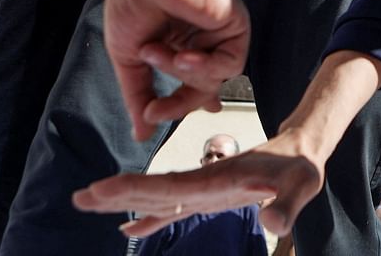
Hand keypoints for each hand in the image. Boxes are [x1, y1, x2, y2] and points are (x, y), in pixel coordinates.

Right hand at [73, 128, 323, 237]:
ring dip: (126, 201)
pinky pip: (173, 209)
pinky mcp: (210, 197)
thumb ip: (286, 206)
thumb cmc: (300, 169)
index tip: (101, 189)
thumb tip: (273, 225)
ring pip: (157, 197)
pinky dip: (150, 217)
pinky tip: (131, 228)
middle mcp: (202, 183)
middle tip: (79, 197)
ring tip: (90, 202)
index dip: (133, 189)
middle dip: (116, 193)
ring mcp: (203, 190)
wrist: (301, 151)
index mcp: (215, 180)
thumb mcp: (299, 187)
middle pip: (152, 190)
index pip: (167, 186)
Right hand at [103, 0, 249, 140]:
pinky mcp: (236, 26)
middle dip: (177, 104)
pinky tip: (184, 56)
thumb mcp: (129, 58)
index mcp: (181, 43)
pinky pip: (230, 64)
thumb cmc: (134, 0)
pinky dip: (205, 66)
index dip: (183, 103)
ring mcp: (221, 34)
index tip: (164, 116)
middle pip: (202, 90)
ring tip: (154, 52)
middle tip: (153, 111)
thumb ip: (138, 96)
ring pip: (214, 80)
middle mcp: (204, 40)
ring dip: (180, 74)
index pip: (191, 84)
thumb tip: (141, 134)